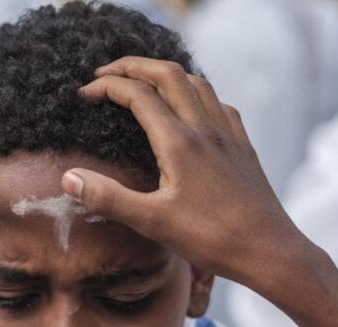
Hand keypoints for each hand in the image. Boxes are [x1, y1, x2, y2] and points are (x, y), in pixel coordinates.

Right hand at [64, 57, 337, 326]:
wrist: (269, 251)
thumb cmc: (212, 240)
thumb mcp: (152, 223)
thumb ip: (108, 197)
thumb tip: (68, 178)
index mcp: (179, 142)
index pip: (138, 94)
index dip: (107, 87)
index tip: (85, 93)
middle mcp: (205, 129)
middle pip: (169, 74)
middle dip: (134, 65)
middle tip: (107, 73)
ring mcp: (228, 135)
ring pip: (197, 84)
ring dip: (167, 75)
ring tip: (145, 83)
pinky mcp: (243, 147)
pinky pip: (219, 105)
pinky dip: (198, 94)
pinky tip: (194, 111)